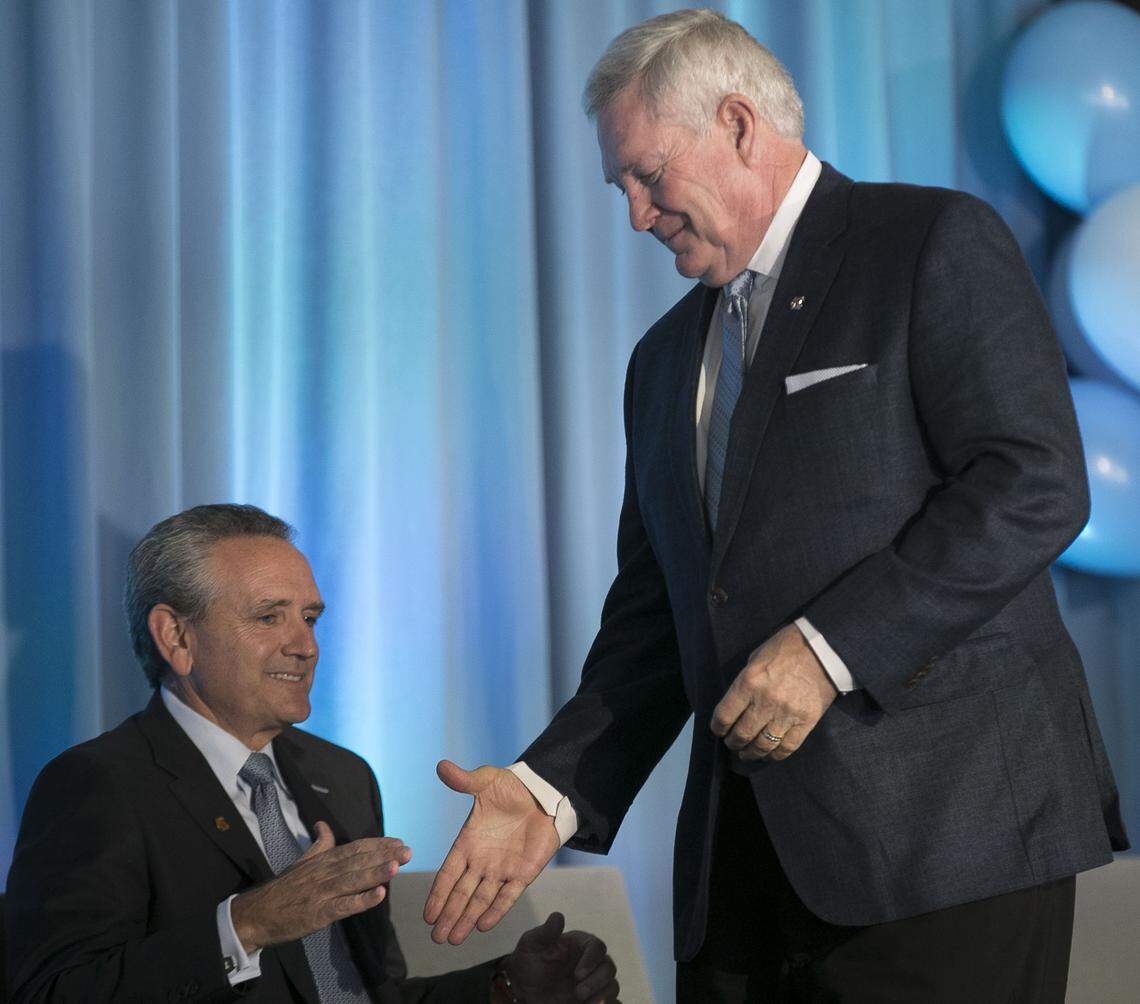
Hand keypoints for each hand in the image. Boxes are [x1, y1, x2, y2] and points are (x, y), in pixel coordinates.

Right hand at [231, 821, 411, 951]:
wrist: (256, 914)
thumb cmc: (283, 888)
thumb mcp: (302, 861)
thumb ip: (319, 845)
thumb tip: (323, 824)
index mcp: (324, 860)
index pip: (356, 848)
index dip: (378, 844)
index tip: (399, 841)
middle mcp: (325, 872)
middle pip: (359, 861)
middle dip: (385, 855)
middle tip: (409, 851)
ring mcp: (322, 892)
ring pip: (354, 879)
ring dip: (377, 872)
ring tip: (398, 866)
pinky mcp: (318, 913)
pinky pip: (343, 906)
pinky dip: (362, 900)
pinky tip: (379, 895)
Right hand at [424, 761, 558, 944]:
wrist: (542, 793)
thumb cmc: (510, 787)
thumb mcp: (486, 781)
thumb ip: (464, 780)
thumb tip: (441, 766)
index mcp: (468, 842)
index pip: (449, 873)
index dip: (438, 894)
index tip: (427, 915)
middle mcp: (482, 861)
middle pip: (462, 893)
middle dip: (449, 915)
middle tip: (437, 937)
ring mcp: (502, 868)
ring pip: (481, 899)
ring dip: (468, 918)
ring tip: (454, 939)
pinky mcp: (524, 872)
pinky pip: (509, 895)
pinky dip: (497, 909)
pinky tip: (484, 925)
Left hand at [500, 912, 619, 1003]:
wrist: (523, 991)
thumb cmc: (528, 963)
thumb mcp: (531, 945)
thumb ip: (545, 932)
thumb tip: (558, 916)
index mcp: (580, 944)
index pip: (596, 946)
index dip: (591, 960)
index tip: (578, 974)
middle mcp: (591, 962)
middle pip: (608, 967)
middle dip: (597, 981)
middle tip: (578, 993)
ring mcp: (593, 983)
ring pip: (612, 986)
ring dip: (602, 995)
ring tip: (583, 1002)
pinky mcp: (592, 999)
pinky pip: (611, 1002)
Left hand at [711, 624, 836, 761]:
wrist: (823, 649)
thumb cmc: (785, 648)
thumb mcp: (755, 659)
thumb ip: (745, 682)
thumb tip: (736, 705)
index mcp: (748, 683)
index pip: (724, 715)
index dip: (718, 727)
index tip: (718, 730)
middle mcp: (765, 702)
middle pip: (742, 734)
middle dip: (733, 743)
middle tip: (732, 743)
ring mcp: (786, 714)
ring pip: (763, 745)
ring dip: (751, 752)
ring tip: (747, 753)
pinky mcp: (806, 722)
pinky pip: (787, 747)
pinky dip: (775, 755)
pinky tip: (769, 754)